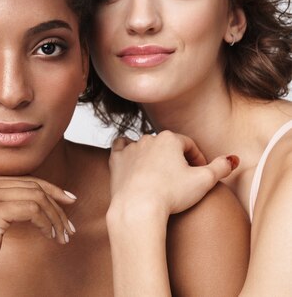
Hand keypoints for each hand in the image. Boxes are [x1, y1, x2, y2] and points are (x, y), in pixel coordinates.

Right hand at [0, 177, 76, 296]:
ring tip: (62, 235)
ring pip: (35, 197)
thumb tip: (38, 199)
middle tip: (69, 226)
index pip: (23, 180)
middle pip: (32, 186)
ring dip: (55, 217)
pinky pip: (32, 209)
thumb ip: (5, 205)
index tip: (68, 201)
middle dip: (56, 205)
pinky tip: (49, 235)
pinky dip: (46, 222)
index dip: (50, 189)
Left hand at [108, 131, 237, 216]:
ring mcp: (130, 149)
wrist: (138, 207)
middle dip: (177, 158)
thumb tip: (231, 159)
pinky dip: (127, 149)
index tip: (201, 173)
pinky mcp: (116, 160)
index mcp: (170, 139)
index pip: (189, 145)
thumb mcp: (204, 181)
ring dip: (154, 156)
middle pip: (167, 146)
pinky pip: (120, 146)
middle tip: (183, 176)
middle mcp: (148, 138)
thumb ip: (220, 168)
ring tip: (161, 172)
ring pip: (145, 146)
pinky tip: (131, 155)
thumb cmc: (171, 194)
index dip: (198, 159)